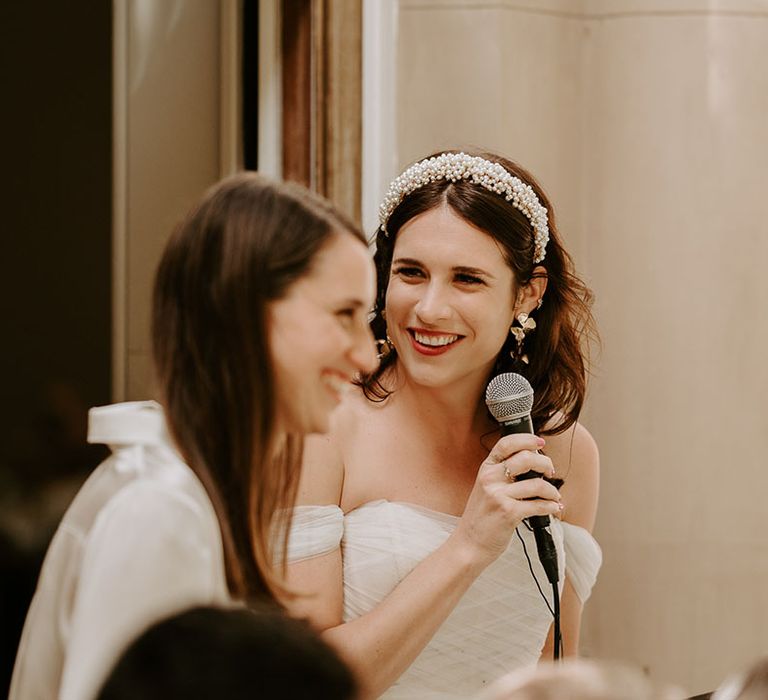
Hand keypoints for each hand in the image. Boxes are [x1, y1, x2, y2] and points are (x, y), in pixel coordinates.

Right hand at [450, 433, 561, 568]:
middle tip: (550, 471)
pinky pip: (538, 505)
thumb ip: (502, 475)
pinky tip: (554, 508)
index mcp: (485, 469)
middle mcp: (490, 478)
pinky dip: (551, 507)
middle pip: (526, 458)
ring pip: (536, 483)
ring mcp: (499, 495)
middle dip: (545, 463)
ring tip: (554, 496)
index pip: (506, 444)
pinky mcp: (508, 512)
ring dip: (551, 490)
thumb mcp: (485, 488)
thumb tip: (533, 465)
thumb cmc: (481, 517)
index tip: (540, 442)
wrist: (469, 543)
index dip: (526, 439)